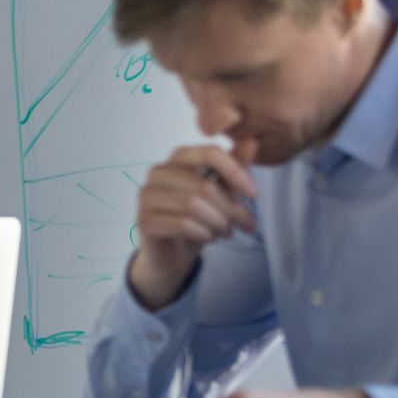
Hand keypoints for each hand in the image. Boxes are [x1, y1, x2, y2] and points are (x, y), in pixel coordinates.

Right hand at [129, 140, 258, 308]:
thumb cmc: (198, 220)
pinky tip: (208, 237)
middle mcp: (157, 173)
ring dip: (218, 223)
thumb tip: (252, 143)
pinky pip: (182, 224)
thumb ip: (234, 169)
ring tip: (225, 231)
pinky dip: (202, 233)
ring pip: (193, 205)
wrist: (172, 255)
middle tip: (246, 224)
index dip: (236, 173)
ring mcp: (147, 196)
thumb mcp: (221, 194)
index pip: (209, 153)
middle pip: (204, 186)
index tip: (253, 195)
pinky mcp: (144, 220)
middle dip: (231, 209)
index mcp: (177, 159)